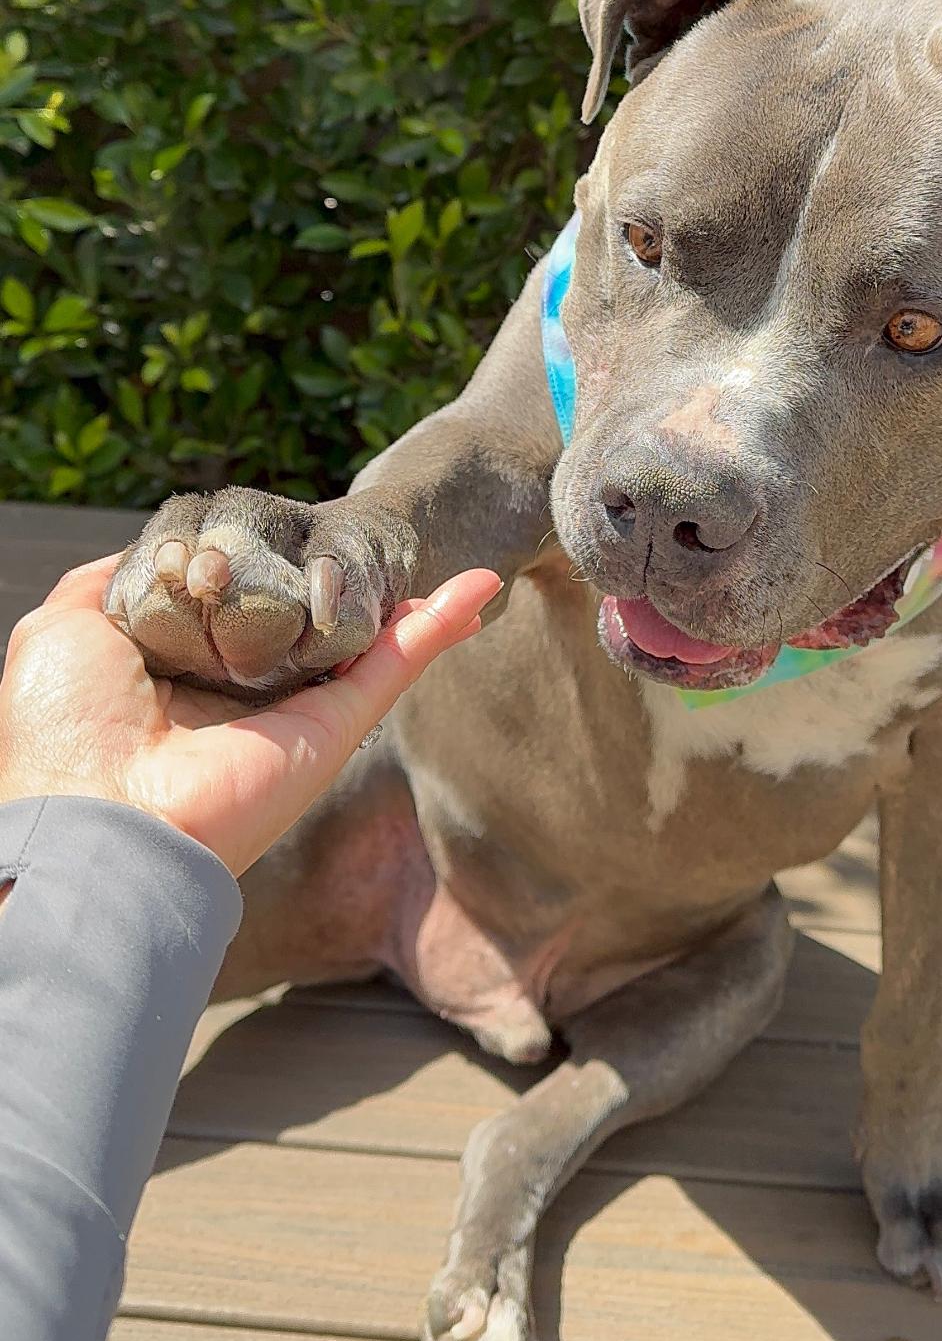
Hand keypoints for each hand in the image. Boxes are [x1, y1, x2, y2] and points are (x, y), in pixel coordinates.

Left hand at [0, 554, 499, 875]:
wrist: (98, 814)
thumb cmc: (67, 726)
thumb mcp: (64, 626)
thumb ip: (110, 580)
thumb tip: (163, 554)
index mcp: (175, 670)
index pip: (232, 601)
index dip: (256, 560)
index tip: (277, 525)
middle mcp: (238, 691)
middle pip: (304, 617)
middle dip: (341, 582)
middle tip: (373, 539)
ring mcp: (292, 710)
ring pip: (359, 638)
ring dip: (409, 599)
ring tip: (452, 553)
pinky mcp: (333, 727)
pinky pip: (393, 665)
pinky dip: (437, 624)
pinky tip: (477, 584)